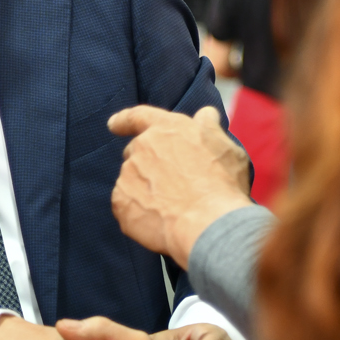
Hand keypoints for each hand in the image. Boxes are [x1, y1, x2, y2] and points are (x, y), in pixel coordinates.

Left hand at [108, 106, 253, 268]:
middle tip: (169, 184)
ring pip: (131, 180)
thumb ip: (209, 128)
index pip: (138, 116)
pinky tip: (160, 222)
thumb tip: (204, 115)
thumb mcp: (226, 148)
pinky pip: (126, 205)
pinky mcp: (120, 202)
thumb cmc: (222, 185)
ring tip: (172, 208)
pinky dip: (138, 213)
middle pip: (135, 152)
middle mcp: (142, 147)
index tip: (113, 124)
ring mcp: (128, 175)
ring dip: (145, 190)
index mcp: (166, 129)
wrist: (208, 223)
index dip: (124, 120)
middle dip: (147, 164)